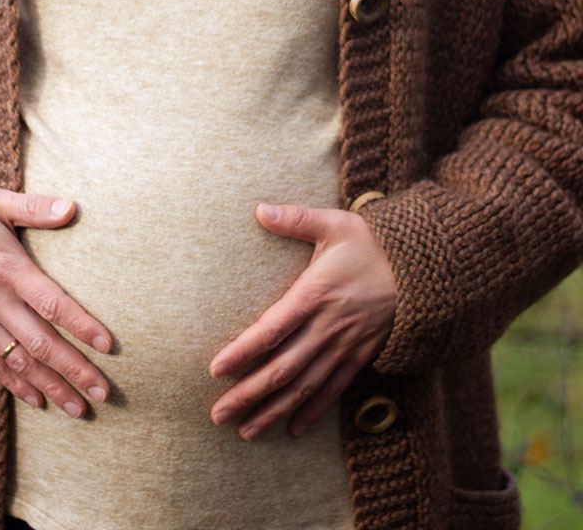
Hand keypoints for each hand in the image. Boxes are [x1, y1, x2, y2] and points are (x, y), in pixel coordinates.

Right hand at [0, 188, 111, 416]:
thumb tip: (72, 208)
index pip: (52, 304)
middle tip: (104, 393)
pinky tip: (38, 402)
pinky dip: (16, 386)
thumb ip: (34, 207)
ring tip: (79, 409)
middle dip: (73, 370)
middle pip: (41, 343)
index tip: (108, 345)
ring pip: (20, 362)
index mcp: (10, 270)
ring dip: (50, 387)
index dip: (81, 325)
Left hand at [209, 204, 395, 439]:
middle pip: (282, 368)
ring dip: (274, 411)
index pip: (272, 329)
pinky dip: (313, 412)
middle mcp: (328, 327)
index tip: (216, 369)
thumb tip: (259, 209)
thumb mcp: (335, 224)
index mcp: (315, 294)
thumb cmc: (375, 243)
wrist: (426, 269)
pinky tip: (293, 429)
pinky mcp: (361, 356)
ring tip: (246, 432)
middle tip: (218, 415)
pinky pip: (334, 390)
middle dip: (248, 394)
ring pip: (304, 387)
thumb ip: (296, 218)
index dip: (243, 352)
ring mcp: (345, 346)